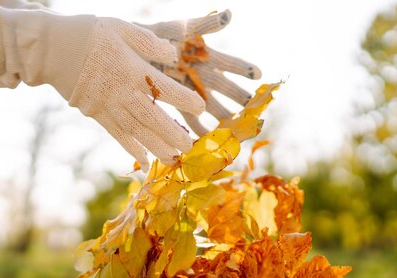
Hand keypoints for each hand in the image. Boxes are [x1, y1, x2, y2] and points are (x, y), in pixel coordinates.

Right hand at [69, 17, 205, 167]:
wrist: (50, 49)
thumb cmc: (88, 33)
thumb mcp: (120, 26)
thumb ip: (148, 41)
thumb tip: (172, 54)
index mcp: (132, 68)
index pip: (164, 88)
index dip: (184, 99)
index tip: (200, 107)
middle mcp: (122, 92)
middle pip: (153, 118)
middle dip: (173, 135)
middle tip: (190, 147)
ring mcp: (108, 106)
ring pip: (137, 132)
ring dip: (156, 147)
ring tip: (173, 159)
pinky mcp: (96, 114)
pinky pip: (117, 135)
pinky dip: (132, 149)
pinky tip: (145, 161)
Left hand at [138, 10, 261, 135]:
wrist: (138, 48)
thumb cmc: (163, 33)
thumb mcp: (185, 27)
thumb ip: (207, 24)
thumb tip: (229, 15)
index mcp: (209, 57)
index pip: (231, 64)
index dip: (244, 69)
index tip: (259, 75)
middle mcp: (205, 76)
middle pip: (227, 90)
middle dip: (240, 101)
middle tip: (254, 111)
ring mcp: (193, 91)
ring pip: (213, 107)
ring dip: (224, 119)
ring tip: (236, 132)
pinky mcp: (180, 103)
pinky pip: (192, 119)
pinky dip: (200, 131)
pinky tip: (207, 143)